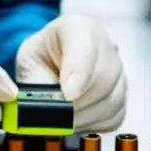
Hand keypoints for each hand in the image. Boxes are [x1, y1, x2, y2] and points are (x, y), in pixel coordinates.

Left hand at [15, 15, 126, 132]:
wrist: (52, 62)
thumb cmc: (42, 57)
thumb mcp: (29, 61)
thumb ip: (37, 80)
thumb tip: (42, 108)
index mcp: (80, 27)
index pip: (86, 46)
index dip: (78, 71)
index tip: (67, 93)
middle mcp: (106, 46)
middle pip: (103, 79)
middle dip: (77, 104)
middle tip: (56, 116)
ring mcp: (118, 71)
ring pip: (110, 101)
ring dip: (82, 116)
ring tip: (60, 119)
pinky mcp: (121, 96)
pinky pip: (113, 116)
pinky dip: (92, 123)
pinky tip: (75, 119)